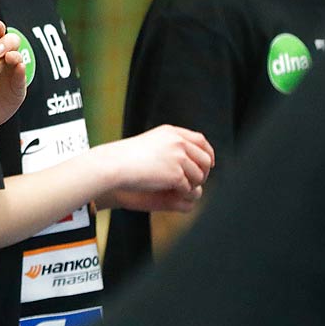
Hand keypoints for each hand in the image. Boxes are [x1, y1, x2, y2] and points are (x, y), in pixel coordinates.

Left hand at [0, 19, 29, 130]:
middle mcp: (2, 60)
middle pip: (10, 43)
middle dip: (5, 43)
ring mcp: (11, 73)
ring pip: (18, 58)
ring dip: (14, 55)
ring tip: (8, 57)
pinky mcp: (17, 89)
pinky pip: (21, 79)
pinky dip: (21, 72)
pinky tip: (19, 67)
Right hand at [91, 125, 213, 211]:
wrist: (116, 165)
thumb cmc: (126, 156)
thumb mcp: (151, 142)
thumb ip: (169, 144)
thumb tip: (185, 152)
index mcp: (172, 132)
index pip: (200, 140)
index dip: (207, 152)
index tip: (208, 162)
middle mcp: (178, 143)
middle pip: (205, 158)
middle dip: (204, 171)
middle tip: (197, 179)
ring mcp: (178, 158)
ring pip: (199, 175)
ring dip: (193, 183)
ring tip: (181, 187)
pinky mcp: (175, 175)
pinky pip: (188, 187)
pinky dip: (183, 191)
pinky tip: (173, 192)